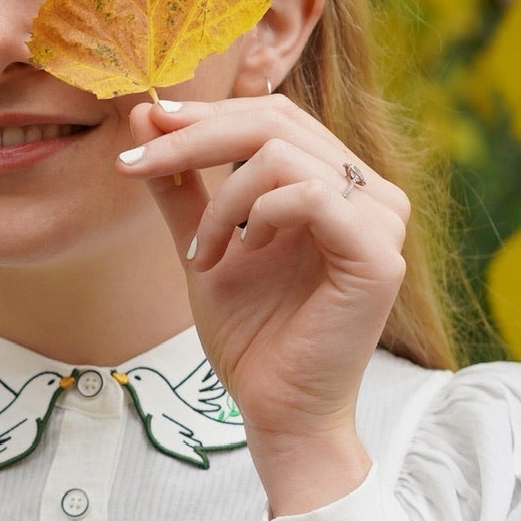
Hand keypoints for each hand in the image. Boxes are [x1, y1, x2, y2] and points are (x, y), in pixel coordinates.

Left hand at [117, 92, 409, 515]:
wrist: (277, 410)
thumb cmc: (252, 336)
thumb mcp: (203, 244)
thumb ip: (181, 183)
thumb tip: (145, 110)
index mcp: (336, 183)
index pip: (273, 116)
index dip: (207, 113)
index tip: (145, 124)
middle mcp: (369, 192)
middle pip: (276, 121)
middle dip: (196, 137)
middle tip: (139, 161)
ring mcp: (381, 219)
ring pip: (285, 153)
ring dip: (223, 201)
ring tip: (204, 252)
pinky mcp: (379, 253)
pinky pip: (310, 195)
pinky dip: (260, 216)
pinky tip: (244, 253)